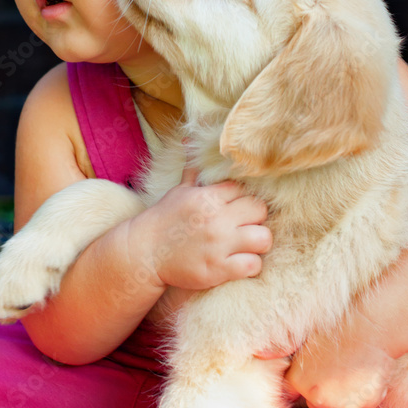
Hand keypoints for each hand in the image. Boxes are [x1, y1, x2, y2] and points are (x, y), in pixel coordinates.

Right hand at [130, 159, 271, 292]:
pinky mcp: (218, 269)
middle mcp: (215, 219)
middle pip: (260, 210)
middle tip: (245, 225)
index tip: (238, 208)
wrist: (143, 253)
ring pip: (263, 238)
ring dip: (258, 242)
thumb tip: (190, 139)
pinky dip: (250, 265)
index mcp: (207, 197)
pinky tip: (239, 262)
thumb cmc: (165, 220)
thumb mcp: (179, 191)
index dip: (244, 198)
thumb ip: (193, 168)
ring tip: (247, 245)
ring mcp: (218, 245)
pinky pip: (253, 265)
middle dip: (256, 218)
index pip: (245, 189)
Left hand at [257, 312, 396, 407]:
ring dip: (343, 400)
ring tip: (352, 374)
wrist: (369, 328)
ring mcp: (340, 406)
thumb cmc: (337, 328)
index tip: (313, 378)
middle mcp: (315, 398)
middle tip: (337, 372)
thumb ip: (286, 355)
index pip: (291, 396)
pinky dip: (362, 400)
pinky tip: (364, 379)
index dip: (302, 386)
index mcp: (297, 381)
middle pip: (316, 405)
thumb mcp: (304, 341)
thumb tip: (260, 353)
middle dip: (323, 394)